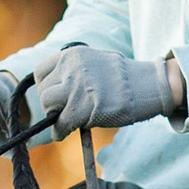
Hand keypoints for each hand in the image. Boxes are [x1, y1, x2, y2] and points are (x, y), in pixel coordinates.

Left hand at [32, 46, 183, 130]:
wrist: (148, 85)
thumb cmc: (123, 77)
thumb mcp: (94, 61)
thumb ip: (74, 70)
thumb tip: (56, 87)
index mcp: (71, 55)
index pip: (41, 71)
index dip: (45, 86)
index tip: (52, 94)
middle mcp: (70, 69)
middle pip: (43, 91)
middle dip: (50, 103)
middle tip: (62, 110)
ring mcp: (75, 88)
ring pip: (48, 106)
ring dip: (54, 116)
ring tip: (66, 120)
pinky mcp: (82, 108)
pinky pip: (59, 124)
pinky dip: (59, 132)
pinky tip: (65, 132)